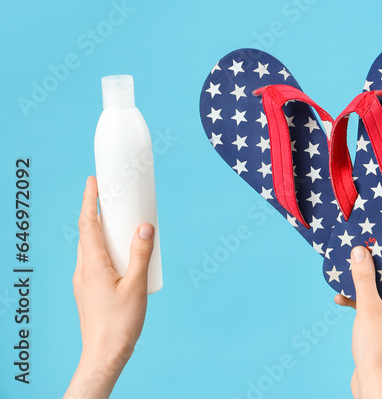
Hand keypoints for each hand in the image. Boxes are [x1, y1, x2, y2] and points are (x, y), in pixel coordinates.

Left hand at [64, 176, 155, 398]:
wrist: (104, 354)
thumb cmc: (120, 322)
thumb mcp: (137, 284)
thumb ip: (142, 254)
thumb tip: (144, 226)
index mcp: (92, 264)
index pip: (87, 224)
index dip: (89, 200)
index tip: (92, 181)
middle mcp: (83, 270)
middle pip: (87, 232)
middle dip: (97, 211)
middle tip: (112, 194)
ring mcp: (84, 281)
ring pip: (91, 247)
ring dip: (102, 230)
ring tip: (120, 220)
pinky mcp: (89, 291)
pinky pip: (95, 260)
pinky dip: (105, 247)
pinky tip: (121, 253)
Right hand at [334, 247, 381, 398]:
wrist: (376, 383)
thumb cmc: (377, 347)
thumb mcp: (367, 307)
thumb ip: (364, 278)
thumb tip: (361, 251)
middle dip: (378, 263)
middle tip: (361, 249)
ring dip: (365, 282)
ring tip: (347, 272)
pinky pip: (376, 306)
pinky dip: (362, 300)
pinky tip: (341, 299)